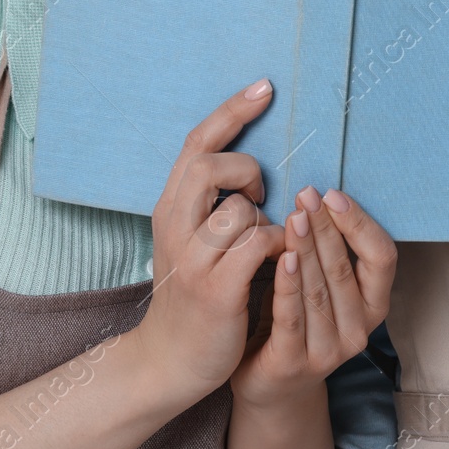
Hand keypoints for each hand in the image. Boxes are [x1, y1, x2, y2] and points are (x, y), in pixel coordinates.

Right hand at [131, 79, 286, 404]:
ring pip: (240, 209)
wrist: (169, 361)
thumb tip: (254, 165)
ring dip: (265, 221)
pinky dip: (276, 246)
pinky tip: (278, 261)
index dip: (232, 111)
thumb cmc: (194, 296)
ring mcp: (192, 259)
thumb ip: (212, 204)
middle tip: (260, 197)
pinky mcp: (215, 289)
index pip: (196, 143)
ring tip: (265, 246)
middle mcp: (174, 227)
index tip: (266, 87)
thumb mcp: (193, 241)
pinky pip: (257, 245)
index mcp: (170, 208)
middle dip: (246, 171)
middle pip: (210, 165)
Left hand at [230, 186, 395, 411]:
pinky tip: (282, 256)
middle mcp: (358, 330)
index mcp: (373, 307)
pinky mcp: (293, 363)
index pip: (381, 258)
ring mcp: (328, 351)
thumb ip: (326, 253)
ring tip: (294, 214)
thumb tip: (317, 197)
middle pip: (345, 268)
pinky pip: (292, 316)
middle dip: (325, 226)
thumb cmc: (298, 322)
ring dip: (306, 247)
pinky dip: (288, 283)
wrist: (272, 386)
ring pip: (319, 288)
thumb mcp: (323, 288)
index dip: (360, 224)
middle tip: (307, 194)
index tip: (333, 195)